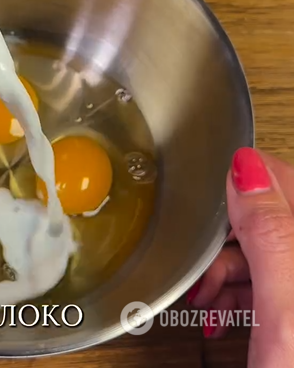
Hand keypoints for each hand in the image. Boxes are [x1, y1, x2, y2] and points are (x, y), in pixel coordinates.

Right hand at [187, 148, 293, 366]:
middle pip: (272, 218)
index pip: (283, 179)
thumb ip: (271, 236)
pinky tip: (217, 316)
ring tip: (204, 299)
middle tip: (202, 265)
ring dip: (228, 270)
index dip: (241, 185)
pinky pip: (266, 287)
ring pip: (266, 254)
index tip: (207, 203)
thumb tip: (246, 169)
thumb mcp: (287, 317)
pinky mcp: (291, 318)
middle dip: (228, 238)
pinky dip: (237, 295)